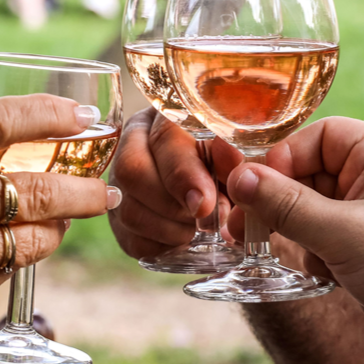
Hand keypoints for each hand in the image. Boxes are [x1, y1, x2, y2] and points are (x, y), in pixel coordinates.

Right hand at [0, 94, 118, 327]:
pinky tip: (25, 244)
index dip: (47, 113)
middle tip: (106, 191)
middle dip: (83, 192)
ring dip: (60, 227)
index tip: (82, 115)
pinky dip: (27, 254)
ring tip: (67, 218)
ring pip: (35, 235)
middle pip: (36, 190)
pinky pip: (16, 266)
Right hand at [107, 108, 231, 257]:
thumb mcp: (244, 157)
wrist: (232, 193)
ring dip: (170, 229)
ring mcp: (121, 182)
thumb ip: (238, 157)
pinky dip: (162, 247)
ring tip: (199, 230)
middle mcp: (135, 143)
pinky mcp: (119, 218)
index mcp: (167, 116)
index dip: (183, 174)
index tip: (205, 204)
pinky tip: (185, 241)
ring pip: (128, 210)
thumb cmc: (239, 168)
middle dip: (172, 205)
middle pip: (132, 171)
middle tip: (206, 221)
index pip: (163, 138)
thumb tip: (232, 160)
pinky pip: (131, 239)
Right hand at [223, 116, 363, 321]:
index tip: (249, 189)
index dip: (281, 161)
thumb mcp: (343, 232)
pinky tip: (331, 276)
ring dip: (300, 235)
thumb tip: (239, 178)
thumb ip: (286, 206)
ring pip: (312, 211)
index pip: (318, 138)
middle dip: (283, 204)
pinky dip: (318, 256)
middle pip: (310, 174)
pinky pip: (325, 238)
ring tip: (310, 260)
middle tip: (245, 228)